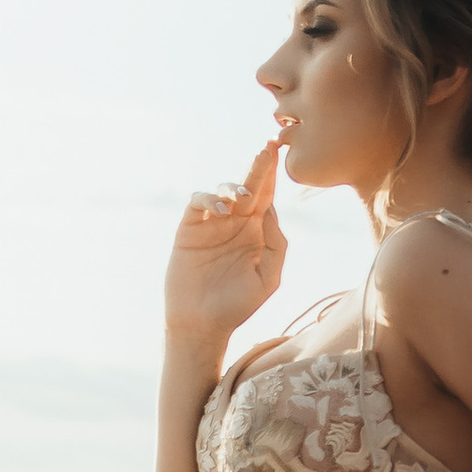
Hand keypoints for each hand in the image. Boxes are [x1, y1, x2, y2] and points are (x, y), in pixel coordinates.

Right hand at [166, 139, 286, 358]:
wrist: (203, 323)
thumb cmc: (238, 304)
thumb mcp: (268, 277)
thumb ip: (276, 244)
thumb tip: (271, 210)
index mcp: (257, 232)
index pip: (267, 197)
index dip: (273, 175)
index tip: (281, 153)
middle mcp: (235, 223)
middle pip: (248, 186)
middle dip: (259, 166)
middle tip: (268, 148)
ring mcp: (211, 224)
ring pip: (223, 190)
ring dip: (234, 187)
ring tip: (242, 200)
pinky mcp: (189, 228)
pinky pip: (198, 201)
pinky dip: (209, 198)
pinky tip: (222, 212)